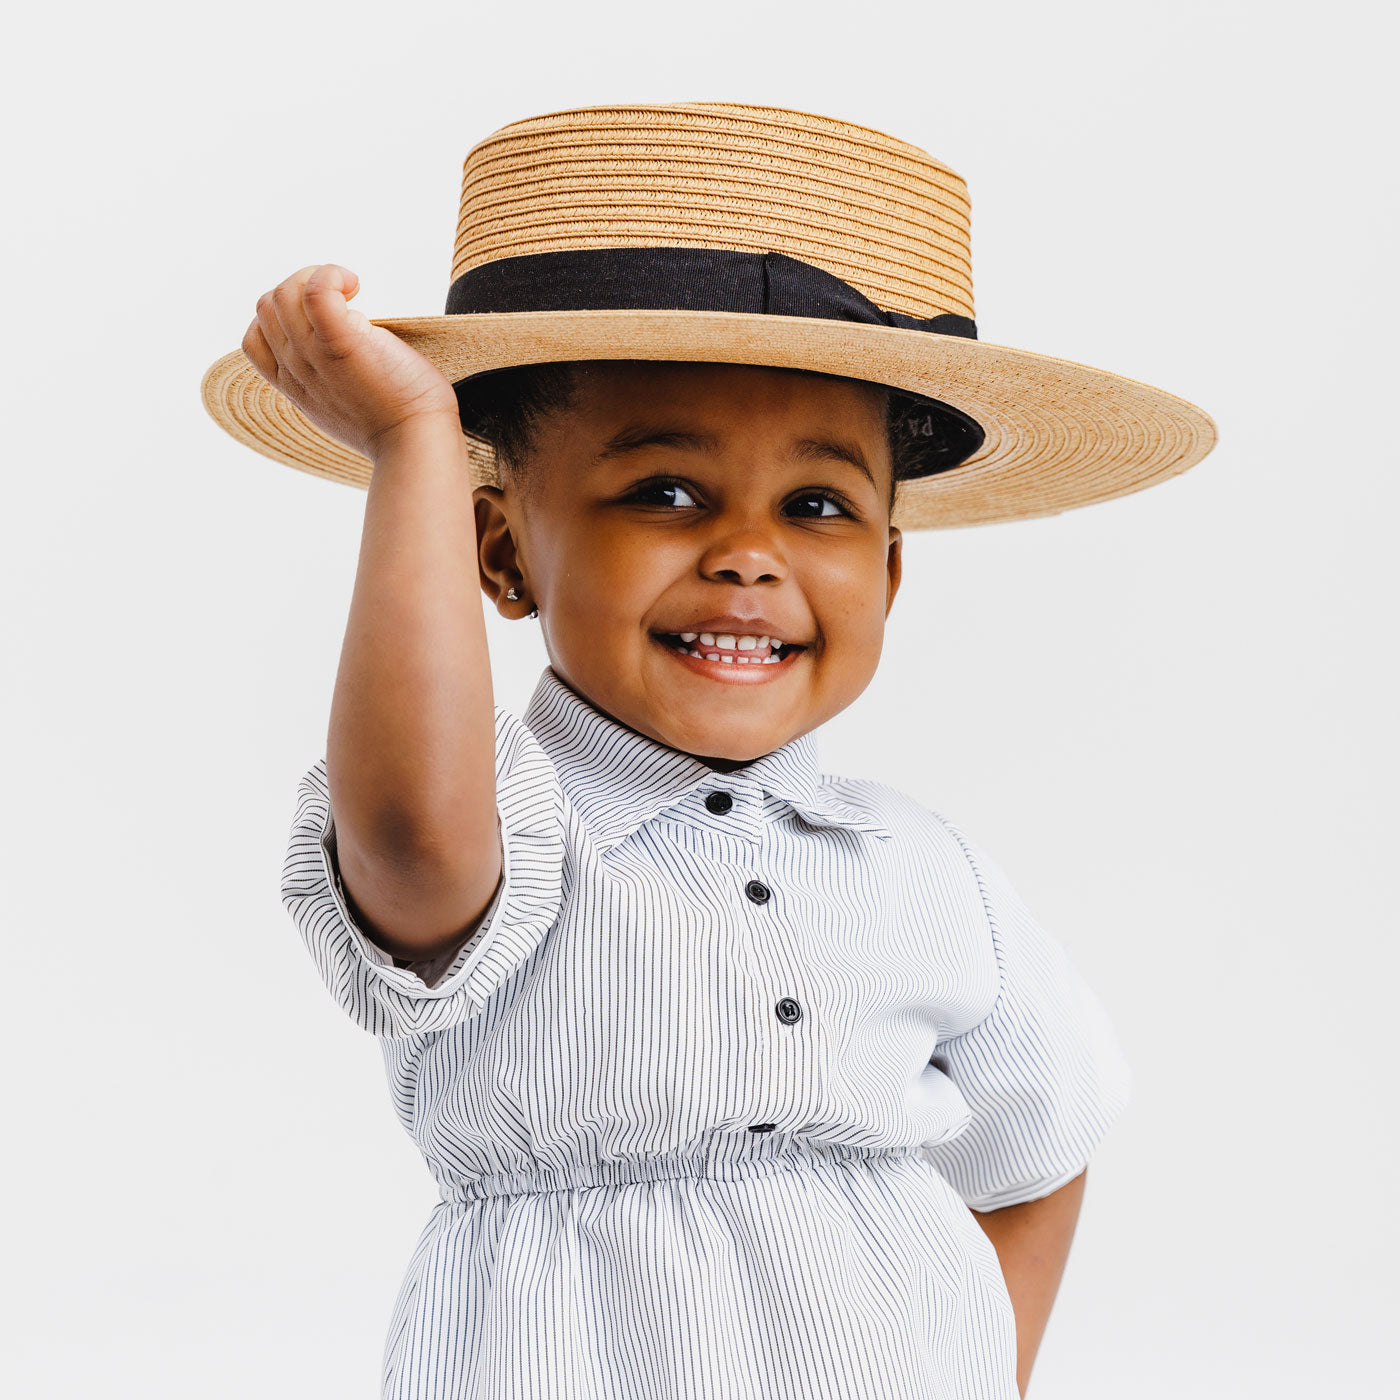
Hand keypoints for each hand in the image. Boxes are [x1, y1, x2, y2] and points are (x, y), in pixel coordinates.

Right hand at [241, 264, 461, 460]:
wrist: (416, 443)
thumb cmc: (397, 423)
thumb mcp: (345, 406)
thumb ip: (330, 380)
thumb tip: (345, 344)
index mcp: (294, 387)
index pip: (255, 339)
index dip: (280, 317)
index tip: (319, 319)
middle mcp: (296, 369)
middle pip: (267, 307)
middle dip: (300, 287)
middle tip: (344, 298)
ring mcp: (314, 356)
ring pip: (283, 295)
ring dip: (318, 277)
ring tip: (353, 289)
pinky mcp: (340, 344)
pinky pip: (315, 291)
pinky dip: (331, 275)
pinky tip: (355, 284)